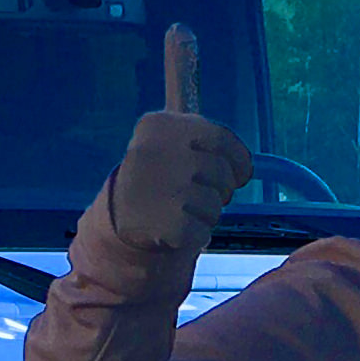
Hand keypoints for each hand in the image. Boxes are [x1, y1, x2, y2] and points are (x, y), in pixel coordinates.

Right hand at [109, 111, 251, 252]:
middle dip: (219, 190)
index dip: (238, 161)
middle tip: (195, 194)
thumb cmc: (157, 176)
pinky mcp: (166, 224)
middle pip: (223, 174)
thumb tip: (243, 157)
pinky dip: (194, 235)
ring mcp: (162, 188)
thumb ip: (206, 139)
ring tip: (179, 210)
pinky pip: (203, 231)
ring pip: (215, 205)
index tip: (240, 174)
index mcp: (161, 125)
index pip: (222, 138)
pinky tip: (173, 228)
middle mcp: (160, 152)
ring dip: (205, 214)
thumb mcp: (169, 142)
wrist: (116, 216)